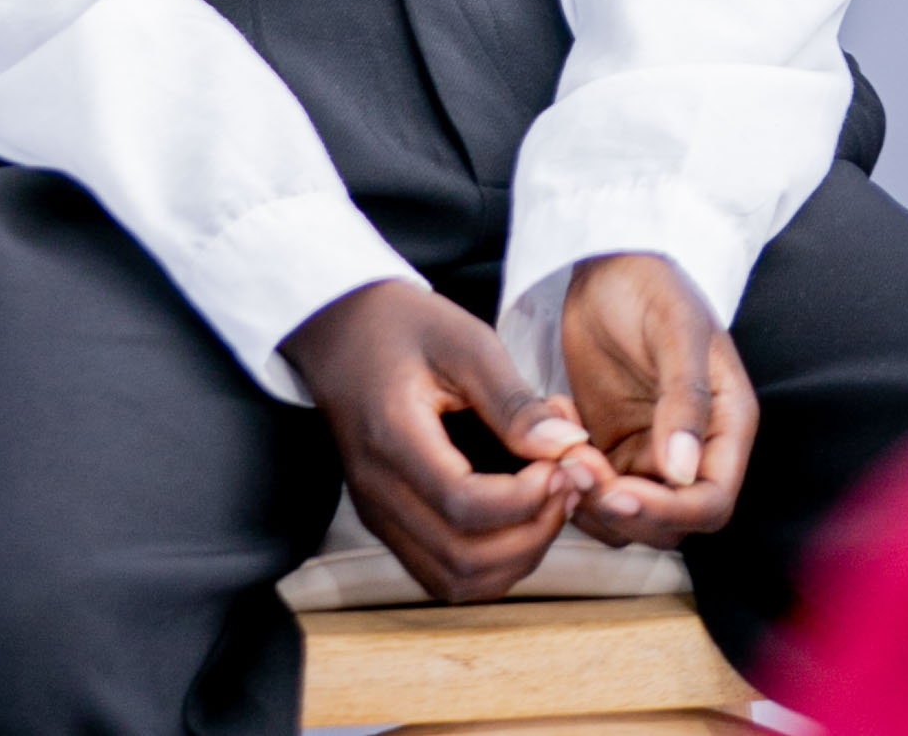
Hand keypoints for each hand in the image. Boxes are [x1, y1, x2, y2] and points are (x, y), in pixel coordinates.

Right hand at [282, 280, 616, 603]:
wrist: (339, 329)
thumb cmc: (403, 326)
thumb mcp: (464, 341)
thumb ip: (513, 400)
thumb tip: (568, 446)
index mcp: (392, 438)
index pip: (463, 506)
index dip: (525, 499)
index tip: (560, 463)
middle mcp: (377, 491)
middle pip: (462, 560)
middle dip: (531, 535)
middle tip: (564, 485)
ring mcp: (378, 514)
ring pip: (454, 582)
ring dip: (514, 558)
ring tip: (546, 503)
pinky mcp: (387, 522)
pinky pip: (442, 573)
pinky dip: (490, 563)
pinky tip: (517, 517)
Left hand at [557, 253, 757, 547]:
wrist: (608, 265)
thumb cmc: (652, 285)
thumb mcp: (676, 329)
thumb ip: (686, 396)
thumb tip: (684, 469)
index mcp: (726, 427)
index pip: (711, 502)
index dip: (669, 511)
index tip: (619, 493)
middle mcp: (694, 453)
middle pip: (668, 524)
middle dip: (621, 507)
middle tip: (576, 463)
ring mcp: (650, 455)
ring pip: (627, 518)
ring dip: (590, 500)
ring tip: (563, 447)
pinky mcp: (612, 451)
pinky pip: (595, 492)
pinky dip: (571, 480)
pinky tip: (556, 424)